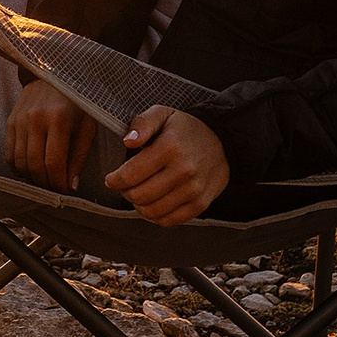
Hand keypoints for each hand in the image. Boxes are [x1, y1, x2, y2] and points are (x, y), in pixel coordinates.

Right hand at [7, 79, 93, 191]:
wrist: (54, 73)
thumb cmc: (77, 101)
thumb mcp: (87, 126)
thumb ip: (79, 155)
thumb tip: (71, 185)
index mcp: (59, 119)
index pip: (53, 162)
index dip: (59, 183)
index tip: (66, 191)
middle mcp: (35, 119)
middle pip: (35, 165)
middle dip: (46, 184)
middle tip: (55, 190)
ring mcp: (20, 120)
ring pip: (20, 162)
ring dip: (31, 178)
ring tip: (44, 181)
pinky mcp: (10, 121)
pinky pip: (9, 154)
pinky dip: (18, 168)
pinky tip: (30, 171)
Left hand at [106, 107, 229, 226]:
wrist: (224, 142)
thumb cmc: (186, 130)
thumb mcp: (163, 114)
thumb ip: (142, 123)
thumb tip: (128, 141)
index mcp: (170, 147)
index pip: (130, 174)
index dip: (114, 180)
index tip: (111, 178)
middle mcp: (184, 170)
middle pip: (139, 196)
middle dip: (125, 192)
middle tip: (125, 185)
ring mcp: (193, 190)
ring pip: (151, 211)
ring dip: (138, 205)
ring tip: (139, 193)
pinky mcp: (200, 204)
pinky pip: (168, 221)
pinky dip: (155, 216)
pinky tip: (153, 203)